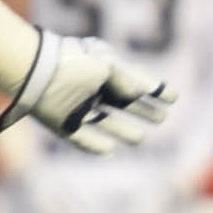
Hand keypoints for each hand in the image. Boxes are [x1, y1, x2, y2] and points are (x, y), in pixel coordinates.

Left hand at [0, 30, 173, 156]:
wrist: (38, 70)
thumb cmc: (74, 62)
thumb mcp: (108, 65)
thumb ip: (127, 78)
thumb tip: (140, 91)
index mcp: (103, 71)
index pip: (135, 82)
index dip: (155, 89)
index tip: (174, 97)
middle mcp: (91, 89)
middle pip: (122, 103)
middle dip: (143, 111)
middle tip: (162, 118)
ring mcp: (76, 107)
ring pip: (104, 122)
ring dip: (123, 130)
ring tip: (141, 137)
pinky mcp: (61, 124)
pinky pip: (81, 138)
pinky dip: (94, 145)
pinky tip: (109, 150)